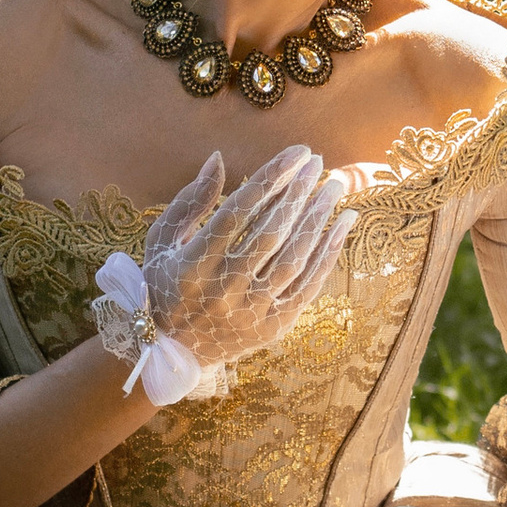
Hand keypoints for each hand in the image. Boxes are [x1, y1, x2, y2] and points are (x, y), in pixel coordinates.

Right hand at [93, 142, 349, 404]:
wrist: (172, 353)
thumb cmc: (165, 285)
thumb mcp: (162, 242)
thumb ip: (190, 201)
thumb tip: (218, 158)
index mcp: (192, 265)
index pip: (236, 212)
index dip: (269, 178)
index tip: (296, 153)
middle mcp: (223, 290)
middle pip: (270, 233)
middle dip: (298, 192)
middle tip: (318, 162)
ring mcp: (250, 312)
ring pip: (293, 258)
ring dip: (318, 217)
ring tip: (334, 185)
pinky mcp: (272, 328)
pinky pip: (308, 286)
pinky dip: (328, 252)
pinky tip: (343, 223)